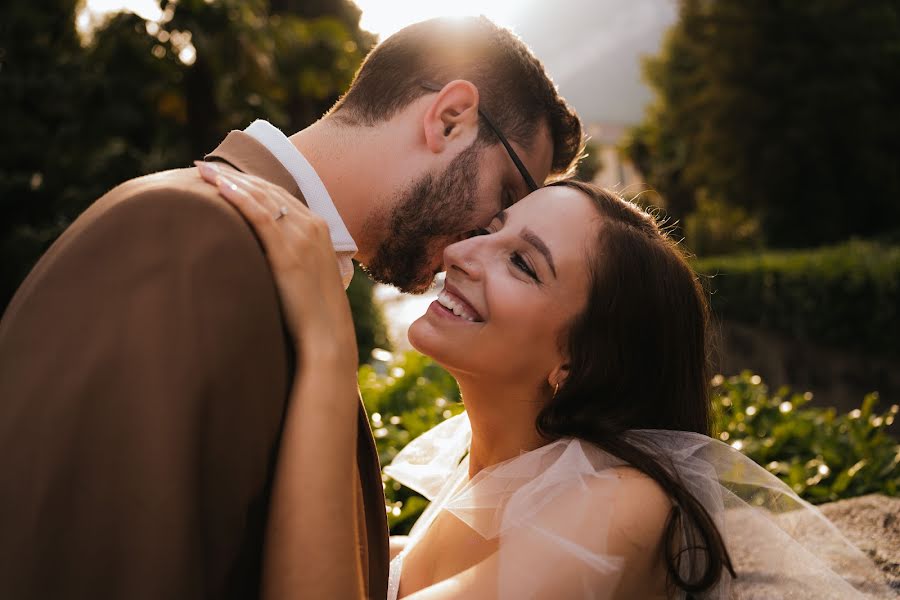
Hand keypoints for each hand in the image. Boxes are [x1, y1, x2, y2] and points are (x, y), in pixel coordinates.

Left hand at [195, 161, 357, 370]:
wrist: (327, 333)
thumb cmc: (313, 312)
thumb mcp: (307, 275)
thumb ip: (291, 257)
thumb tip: (263, 256)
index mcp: (319, 227)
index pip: (279, 195)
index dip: (249, 182)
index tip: (223, 175)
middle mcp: (312, 225)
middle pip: (268, 190)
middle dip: (235, 175)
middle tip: (204, 166)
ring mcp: (301, 235)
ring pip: (261, 196)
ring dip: (229, 180)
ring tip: (202, 170)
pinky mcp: (287, 249)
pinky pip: (260, 214)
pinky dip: (238, 197)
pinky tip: (218, 187)